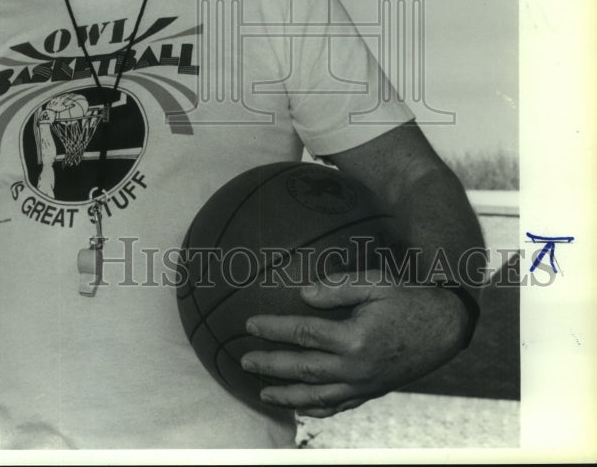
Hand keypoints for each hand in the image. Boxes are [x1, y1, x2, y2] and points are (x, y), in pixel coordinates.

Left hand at [240, 272, 470, 416]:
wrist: (445, 327)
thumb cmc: (409, 297)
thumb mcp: (376, 282)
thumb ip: (338, 288)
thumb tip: (304, 293)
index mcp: (355, 338)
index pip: (304, 334)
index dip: (274, 329)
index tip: (250, 324)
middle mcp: (357, 367)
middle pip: (304, 369)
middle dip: (271, 365)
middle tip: (244, 361)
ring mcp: (365, 384)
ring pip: (318, 395)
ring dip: (287, 394)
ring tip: (262, 392)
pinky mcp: (373, 391)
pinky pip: (339, 406)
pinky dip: (317, 409)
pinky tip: (300, 407)